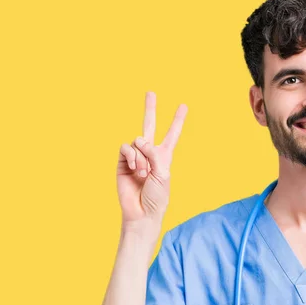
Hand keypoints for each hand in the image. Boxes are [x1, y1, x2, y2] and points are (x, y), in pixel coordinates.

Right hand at [117, 92, 187, 223]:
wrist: (142, 213)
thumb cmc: (157, 197)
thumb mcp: (163, 174)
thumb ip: (155, 153)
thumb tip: (139, 140)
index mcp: (164, 157)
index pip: (171, 135)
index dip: (177, 121)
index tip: (183, 106)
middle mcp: (149, 154)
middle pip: (149, 126)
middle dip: (150, 109)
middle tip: (151, 92)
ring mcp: (135, 157)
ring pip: (137, 141)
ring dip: (142, 157)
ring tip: (143, 173)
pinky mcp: (122, 162)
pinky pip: (126, 149)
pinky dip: (132, 157)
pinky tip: (135, 169)